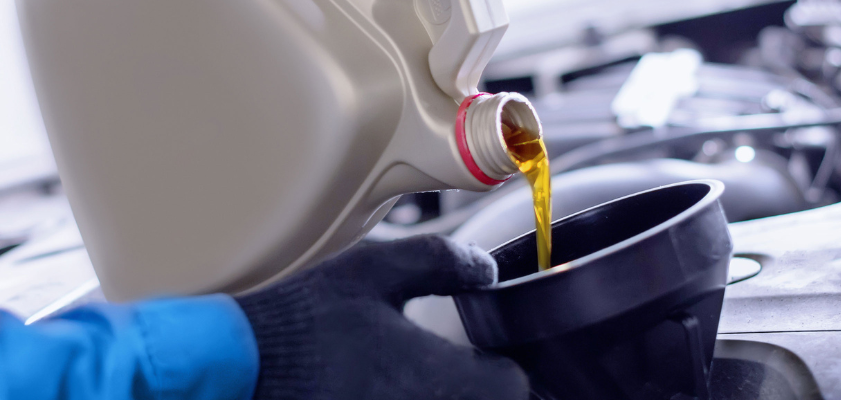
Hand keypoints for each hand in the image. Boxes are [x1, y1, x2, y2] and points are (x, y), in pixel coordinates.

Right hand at [236, 235, 527, 399]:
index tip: (488, 346)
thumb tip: (486, 269)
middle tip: (460, 359)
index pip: (513, 387)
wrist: (232, 367)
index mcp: (437, 378)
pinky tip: (388, 386)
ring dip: (449, 394)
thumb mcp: (374, 271)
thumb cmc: (301, 320)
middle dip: (481, 386)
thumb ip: (441, 262)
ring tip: (416, 371)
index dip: (506, 363)